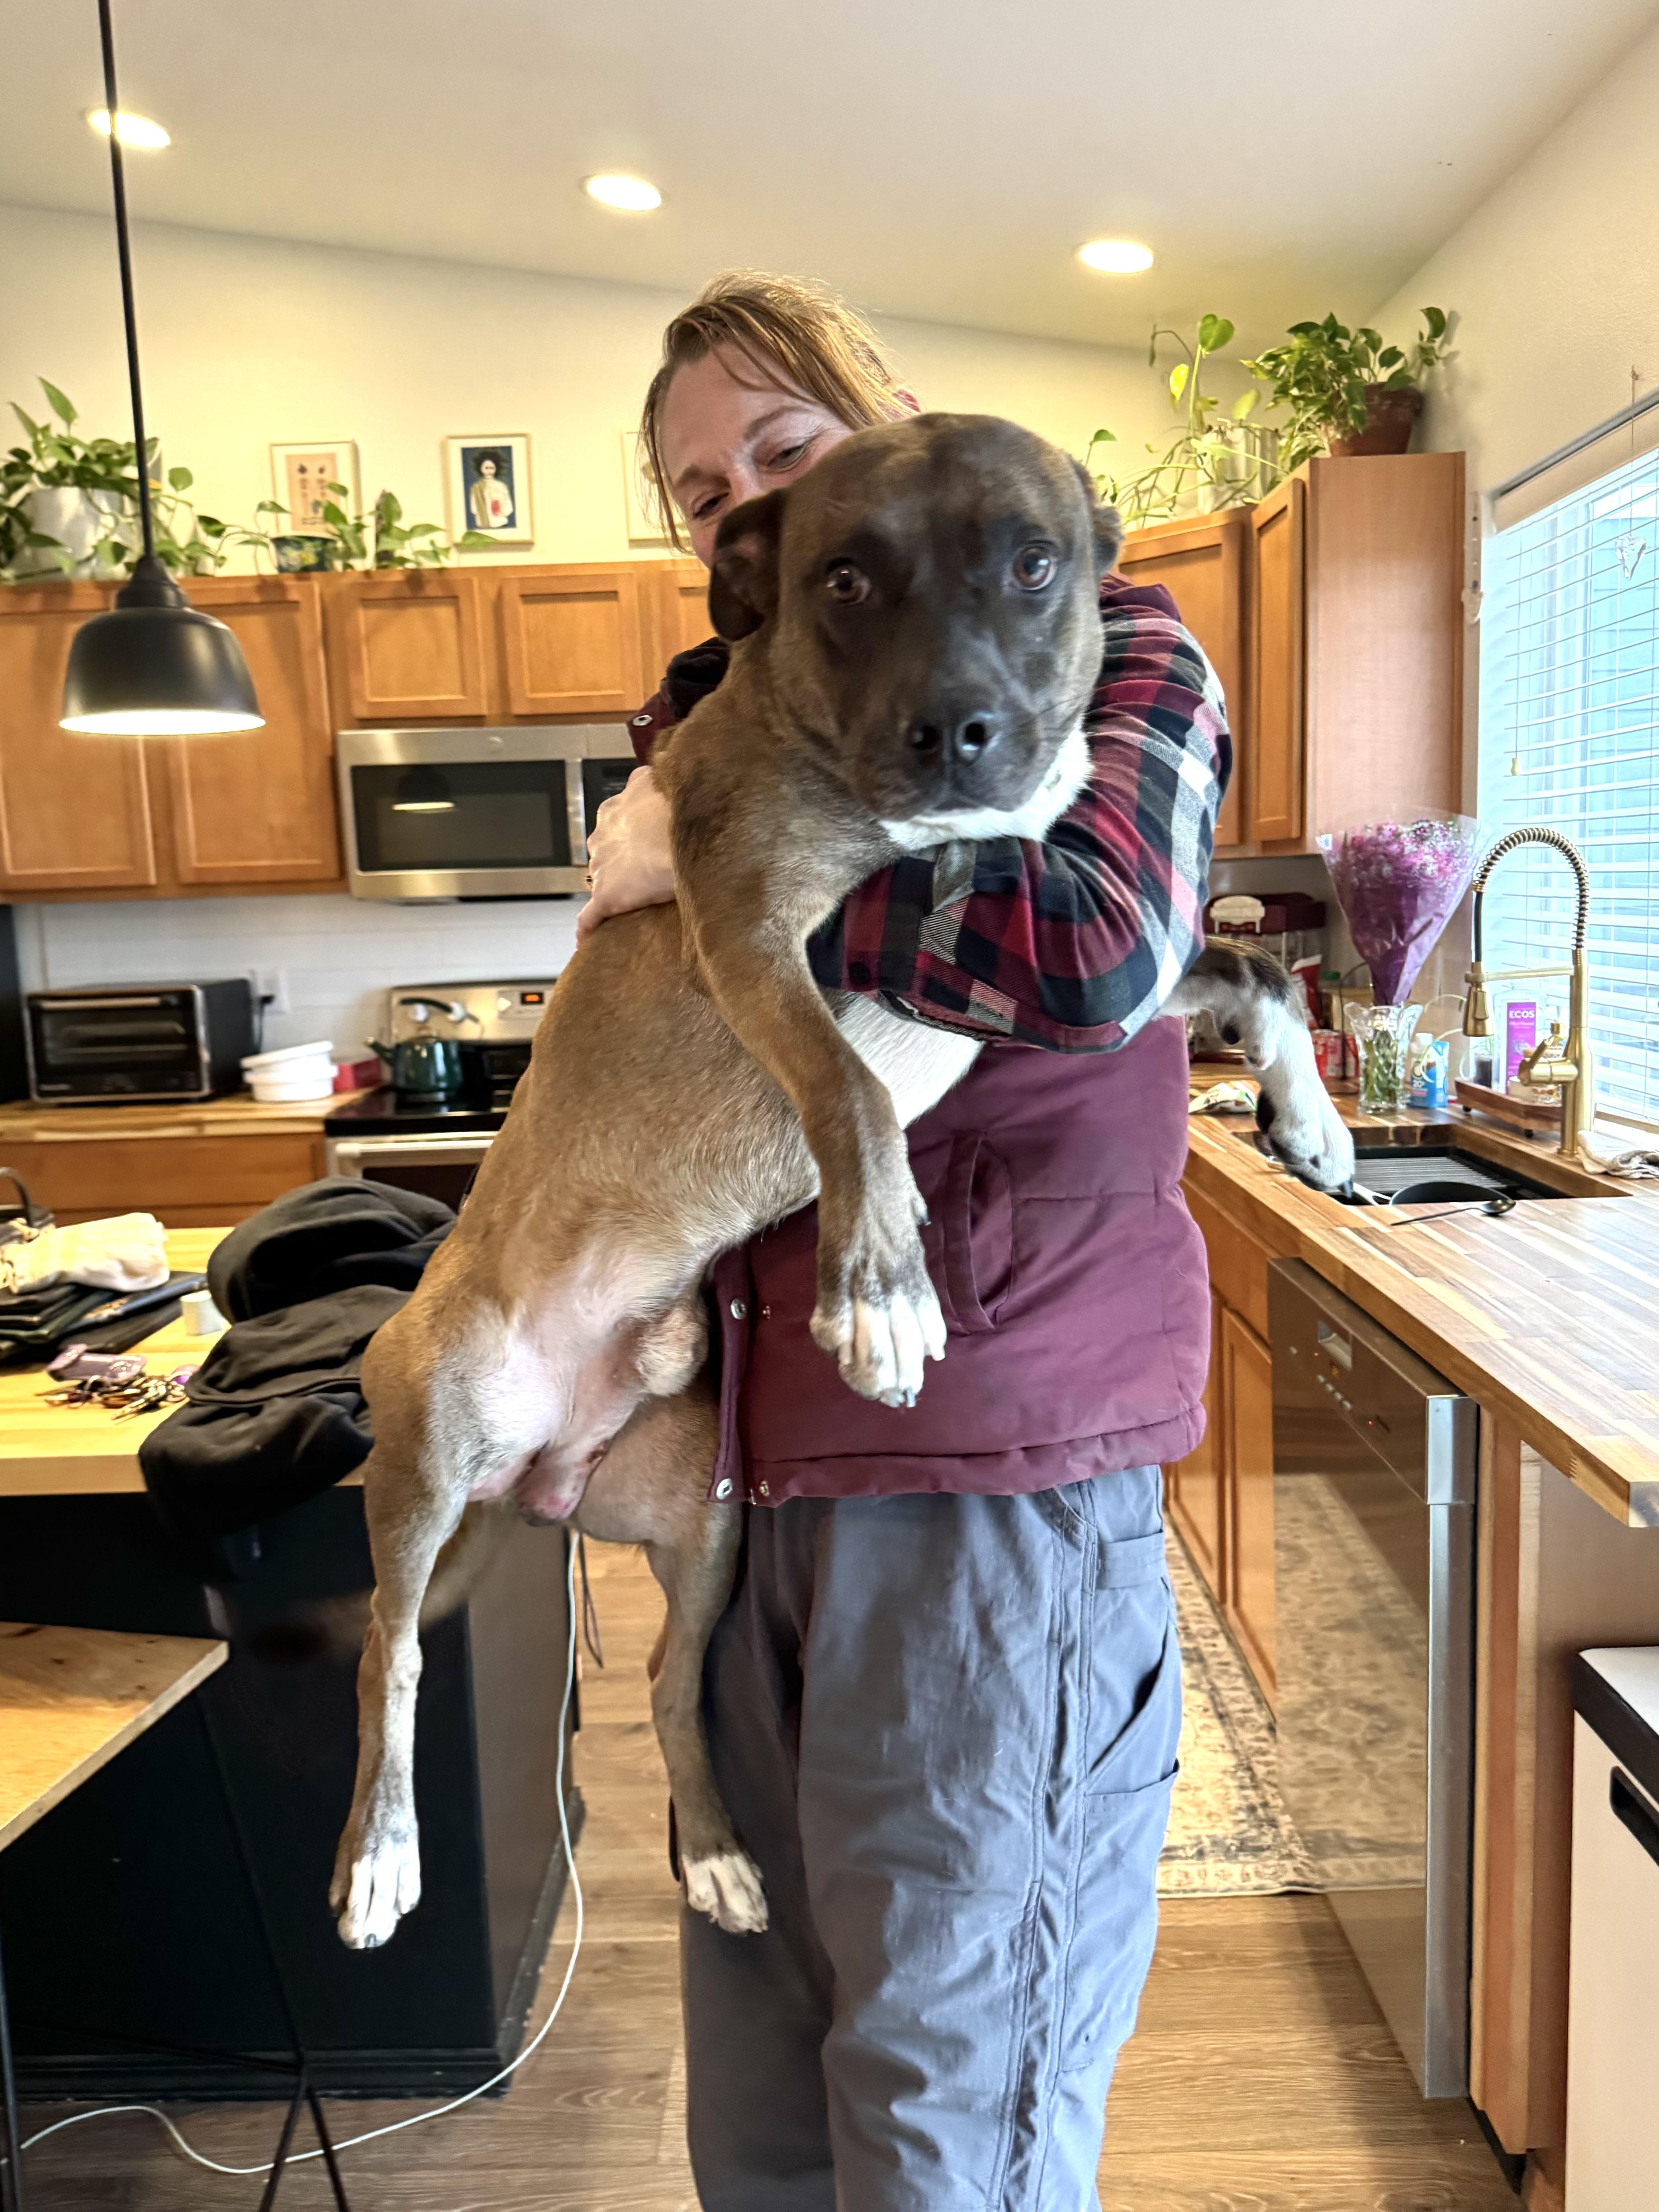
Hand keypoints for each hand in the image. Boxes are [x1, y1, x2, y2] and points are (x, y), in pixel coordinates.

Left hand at [576, 767, 675, 943]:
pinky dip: (588, 929)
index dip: (632, 836)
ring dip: (612, 890)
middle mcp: (603, 834)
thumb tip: (676, 786)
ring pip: (599, 881)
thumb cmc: (683, 808)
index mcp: (617, 807)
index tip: (646, 844)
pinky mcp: (606, 895)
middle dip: (621, 862)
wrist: (684, 832)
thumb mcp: (671, 784)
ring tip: (633, 905)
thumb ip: (663, 786)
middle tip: (647, 873)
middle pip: (605, 852)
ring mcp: (602, 866)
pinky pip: (589, 918)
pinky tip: (588, 941)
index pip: (617, 824)